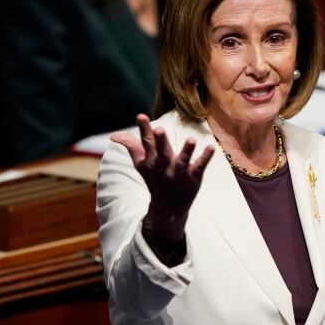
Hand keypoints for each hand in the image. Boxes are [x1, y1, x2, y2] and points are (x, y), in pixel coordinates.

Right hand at [111, 114, 214, 257]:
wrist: (168, 208)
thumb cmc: (155, 181)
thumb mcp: (142, 165)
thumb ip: (131, 147)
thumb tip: (113, 135)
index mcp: (151, 161)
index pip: (146, 143)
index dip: (144, 129)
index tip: (141, 116)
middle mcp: (164, 166)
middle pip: (162, 152)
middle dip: (160, 141)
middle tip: (159, 129)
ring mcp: (179, 173)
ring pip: (183, 161)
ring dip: (187, 151)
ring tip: (191, 139)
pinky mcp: (194, 178)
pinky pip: (200, 167)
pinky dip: (205, 158)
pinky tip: (211, 147)